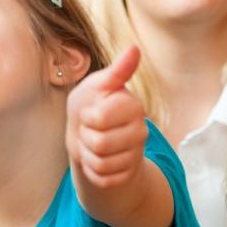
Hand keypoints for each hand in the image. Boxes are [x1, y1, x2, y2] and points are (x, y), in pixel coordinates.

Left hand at [66, 46, 147, 187]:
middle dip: (85, 138)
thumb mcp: (97, 85)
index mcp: (133, 105)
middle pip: (100, 144)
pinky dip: (93, 172)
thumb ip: (116, 71)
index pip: (100, 119)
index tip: (90, 112)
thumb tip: (135, 48)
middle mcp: (141, 129)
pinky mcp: (130, 173)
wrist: (90, 136)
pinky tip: (97, 160)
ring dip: (88, 155)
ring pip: (102, 164)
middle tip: (90, 130)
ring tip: (92, 144)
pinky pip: (104, 179)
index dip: (86, 117)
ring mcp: (137, 153)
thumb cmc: (91, 105)